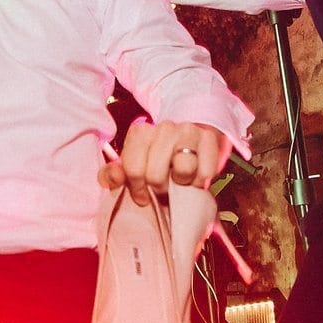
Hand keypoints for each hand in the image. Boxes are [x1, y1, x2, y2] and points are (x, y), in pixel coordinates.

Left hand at [98, 117, 224, 209]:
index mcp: (140, 132)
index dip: (137, 189)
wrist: (189, 145)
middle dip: (159, 189)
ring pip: (183, 169)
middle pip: (156, 174)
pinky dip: (200, 181)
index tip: (142, 195)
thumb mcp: (131, 167)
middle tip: (163, 188)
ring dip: (181, 182)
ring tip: (179, 180)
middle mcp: (164, 127)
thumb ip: (113, 175)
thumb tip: (114, 177)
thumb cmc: (157, 161)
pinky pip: (205, 171)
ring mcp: (187, 131)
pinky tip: (194, 177)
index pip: (133, 170)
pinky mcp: (209, 139)